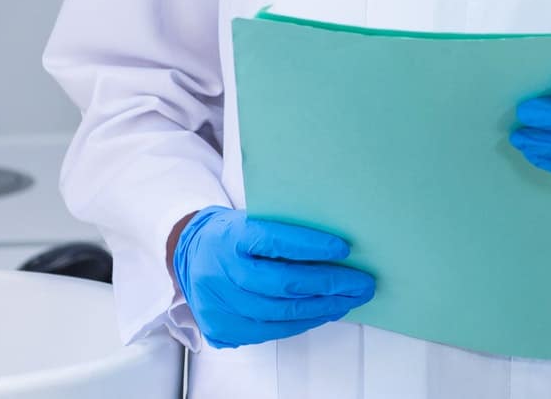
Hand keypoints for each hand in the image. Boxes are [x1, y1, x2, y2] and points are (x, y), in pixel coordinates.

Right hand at [169, 207, 373, 348]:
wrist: (189, 254)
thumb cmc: (234, 235)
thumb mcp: (252, 220)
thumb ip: (284, 231)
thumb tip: (336, 247)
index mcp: (231, 237)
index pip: (274, 241)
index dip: (310, 246)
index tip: (343, 249)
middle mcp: (221, 270)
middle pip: (282, 283)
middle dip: (328, 285)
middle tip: (360, 283)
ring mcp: (218, 303)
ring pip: (278, 313)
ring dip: (321, 309)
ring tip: (348, 300)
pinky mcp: (220, 327)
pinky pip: (268, 330)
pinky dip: (300, 323)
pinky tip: (322, 314)